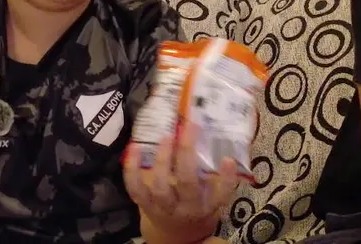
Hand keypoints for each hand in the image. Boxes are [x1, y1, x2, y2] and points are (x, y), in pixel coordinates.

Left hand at [125, 122, 239, 235]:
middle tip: (188, 127)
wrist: (176, 234)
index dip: (226, 178)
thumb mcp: (210, 195)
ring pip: (160, 186)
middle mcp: (186, 208)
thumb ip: (212, 174)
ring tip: (166, 136)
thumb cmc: (197, 206)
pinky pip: (135, 188)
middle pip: (187, 183)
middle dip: (186, 152)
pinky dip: (132, 168)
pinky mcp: (145, 205)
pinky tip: (134, 147)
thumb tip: (212, 137)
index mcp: (207, 206)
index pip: (220, 195)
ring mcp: (163, 207)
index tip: (228, 159)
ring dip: (162, 158)